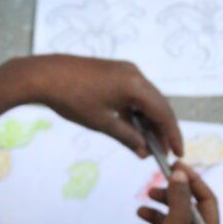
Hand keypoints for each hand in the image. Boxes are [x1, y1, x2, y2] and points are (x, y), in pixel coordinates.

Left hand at [21, 55, 183, 157]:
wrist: (44, 75)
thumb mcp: (102, 123)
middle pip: (158, 105)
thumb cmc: (73, 99)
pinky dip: (136, 112)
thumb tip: (144, 151)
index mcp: (135, 85)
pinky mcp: (114, 72)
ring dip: (149, 121)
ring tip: (149, 144)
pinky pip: (133, 94)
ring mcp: (124, 71)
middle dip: (162, 129)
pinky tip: (134, 128)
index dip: (172, 135)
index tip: (178, 153)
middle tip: (164, 152)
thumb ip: (128, 137)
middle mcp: (135, 74)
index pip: (163, 113)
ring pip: (146, 100)